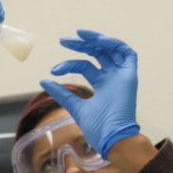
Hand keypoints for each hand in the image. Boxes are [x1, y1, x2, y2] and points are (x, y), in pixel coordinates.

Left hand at [39, 29, 139, 158]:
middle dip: (82, 45)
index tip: (54, 70)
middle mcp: (112, 79)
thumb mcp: (74, 106)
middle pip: (98, 54)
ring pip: (111, 50)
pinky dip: (113, 44)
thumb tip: (43, 81)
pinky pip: (127, 53)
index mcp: (102, 85)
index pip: (85, 66)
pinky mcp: (130, 76)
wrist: (110, 137)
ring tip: (79, 34)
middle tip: (63, 40)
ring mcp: (121, 77)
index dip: (69, 64)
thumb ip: (61, 93)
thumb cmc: (96, 127)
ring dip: (97, 39)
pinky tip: (98, 40)